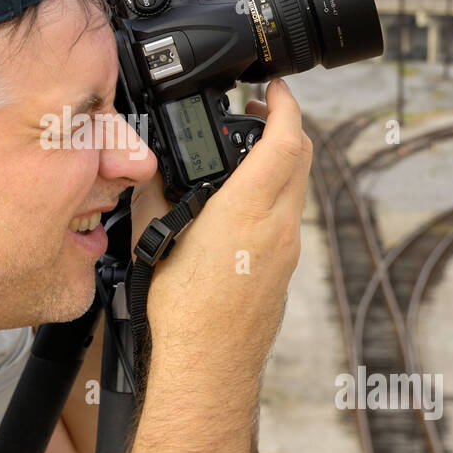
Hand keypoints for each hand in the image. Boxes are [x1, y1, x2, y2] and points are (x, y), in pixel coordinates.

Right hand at [142, 78, 312, 380]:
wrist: (210, 366)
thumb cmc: (184, 313)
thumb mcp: (156, 240)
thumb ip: (155, 194)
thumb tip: (151, 168)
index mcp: (248, 210)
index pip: (285, 140)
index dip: (284, 104)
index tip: (275, 86)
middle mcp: (279, 226)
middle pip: (302, 158)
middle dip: (285, 125)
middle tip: (258, 112)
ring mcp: (288, 250)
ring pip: (298, 188)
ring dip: (282, 161)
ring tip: (247, 155)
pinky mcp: (286, 271)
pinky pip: (290, 218)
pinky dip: (276, 194)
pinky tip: (244, 203)